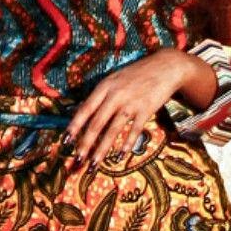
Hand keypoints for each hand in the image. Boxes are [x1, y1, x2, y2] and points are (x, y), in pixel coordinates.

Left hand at [63, 47, 191, 166]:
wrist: (165, 66)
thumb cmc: (137, 74)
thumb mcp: (114, 79)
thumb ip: (100, 95)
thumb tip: (81, 112)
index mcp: (105, 86)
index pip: (85, 109)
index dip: (74, 126)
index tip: (65, 141)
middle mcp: (115, 95)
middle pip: (97, 123)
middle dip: (85, 144)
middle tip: (77, 160)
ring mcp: (131, 102)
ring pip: (113, 130)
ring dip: (102, 149)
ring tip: (94, 164)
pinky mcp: (146, 109)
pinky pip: (134, 130)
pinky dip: (127, 144)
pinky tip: (120, 156)